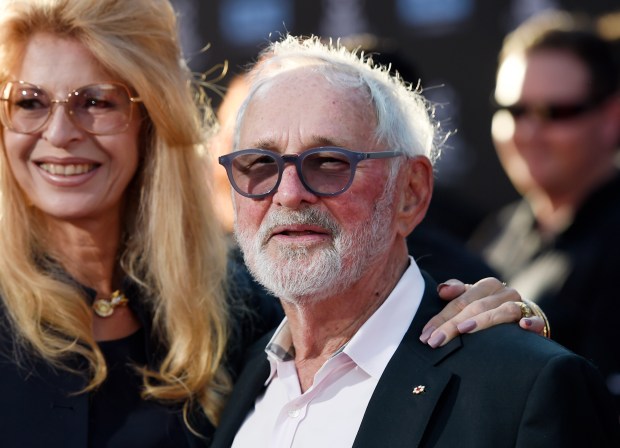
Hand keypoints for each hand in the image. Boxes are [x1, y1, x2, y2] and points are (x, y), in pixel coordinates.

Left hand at [420, 278, 546, 347]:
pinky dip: (532, 323)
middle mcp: (504, 292)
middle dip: (452, 325)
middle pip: (475, 307)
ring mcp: (522, 305)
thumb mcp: (473, 299)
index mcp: (486, 286)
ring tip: (464, 330)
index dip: (440, 318)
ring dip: (484, 320)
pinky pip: (536, 320)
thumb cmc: (491, 309)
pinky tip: (523, 327)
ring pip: (502, 311)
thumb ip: (456, 292)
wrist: (527, 318)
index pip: (459, 301)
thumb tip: (441, 290)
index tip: (425, 335)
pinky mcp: (537, 320)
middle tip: (435, 342)